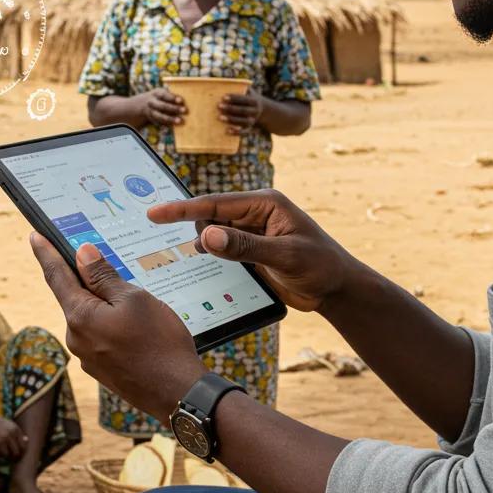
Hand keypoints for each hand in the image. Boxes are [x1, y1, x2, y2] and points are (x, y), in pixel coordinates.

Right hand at [0, 411, 26, 459]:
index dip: (22, 452)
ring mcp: (6, 437)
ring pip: (13, 454)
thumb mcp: (7, 425)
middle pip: (20, 450)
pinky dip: (1, 457)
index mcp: (16, 428)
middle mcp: (13, 432)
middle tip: (11, 460)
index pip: (24, 444)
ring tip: (3, 457)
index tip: (17, 456)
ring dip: (8, 458)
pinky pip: (4, 454)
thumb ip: (16, 433)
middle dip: (16, 457)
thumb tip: (27, 440)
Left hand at [29, 234, 203, 422]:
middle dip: (91, 281)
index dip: (46, 253)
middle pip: (77, 297)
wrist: (177, 393)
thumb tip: (82, 254)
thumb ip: (104, 277)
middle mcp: (77, 339)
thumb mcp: (134, 299)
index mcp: (80, 317)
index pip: (57, 276)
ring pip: (93, 318)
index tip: (35, 236)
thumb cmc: (159, 342)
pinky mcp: (103, 370)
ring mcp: (89, 358)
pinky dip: (114, 325)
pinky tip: (139, 328)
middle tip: (112, 266)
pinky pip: (102, 337)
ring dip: (107, 305)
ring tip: (139, 305)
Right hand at [138, 87, 185, 126]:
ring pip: (160, 117)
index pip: (164, 95)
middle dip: (174, 108)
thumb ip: (172, 95)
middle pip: (163, 106)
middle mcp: (152, 103)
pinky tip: (174, 127)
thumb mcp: (163, 92)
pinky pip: (160, 124)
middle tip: (185, 110)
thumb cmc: (161, 97)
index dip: (172, 98)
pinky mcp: (153, 120)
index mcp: (156, 94)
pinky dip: (167, 125)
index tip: (181, 100)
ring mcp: (151, 113)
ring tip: (180, 121)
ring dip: (170, 119)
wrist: (143, 104)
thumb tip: (188, 96)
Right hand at [148, 190, 358, 312]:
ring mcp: (252, 232)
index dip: (183, 209)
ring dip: (199, 242)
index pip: (216, 203)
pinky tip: (197, 265)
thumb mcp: (285, 256)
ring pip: (213, 232)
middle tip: (157, 233)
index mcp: (265, 203)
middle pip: (210, 215)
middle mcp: (255, 213)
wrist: (337, 289)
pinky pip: (222, 248)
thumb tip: (206, 235)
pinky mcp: (250, 251)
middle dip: (187, 225)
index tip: (155, 213)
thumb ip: (245, 246)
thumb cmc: (321, 266)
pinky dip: (209, 255)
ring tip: (171, 252)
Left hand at [218, 88, 263, 133]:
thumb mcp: (248, 92)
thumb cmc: (249, 98)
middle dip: (230, 108)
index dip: (234, 98)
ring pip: (243, 121)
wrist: (262, 110)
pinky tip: (227, 130)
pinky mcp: (250, 128)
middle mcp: (255, 111)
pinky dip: (236, 132)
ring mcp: (253, 120)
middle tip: (218, 106)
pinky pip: (244, 132)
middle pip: (243, 110)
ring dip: (231, 120)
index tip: (223, 97)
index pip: (244, 99)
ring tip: (220, 117)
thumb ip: (240, 87)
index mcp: (254, 101)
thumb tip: (225, 82)